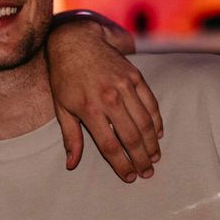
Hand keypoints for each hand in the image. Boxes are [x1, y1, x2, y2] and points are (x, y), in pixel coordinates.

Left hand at [47, 23, 162, 181]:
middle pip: (131, 137)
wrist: (76, 42)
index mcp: (89, 109)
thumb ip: (70, 137)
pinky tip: (158, 134)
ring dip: (152, 144)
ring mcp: (124, 86)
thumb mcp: (61, 108)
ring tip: (155, 158)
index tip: (129, 177)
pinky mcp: (135, 76)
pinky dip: (156, 121)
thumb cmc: (65, 78)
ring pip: (145, 122)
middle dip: (141, 159)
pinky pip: (151, 104)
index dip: (121, 164)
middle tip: (147, 173)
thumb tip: (71, 165)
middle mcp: (109, 98)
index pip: (109, 145)